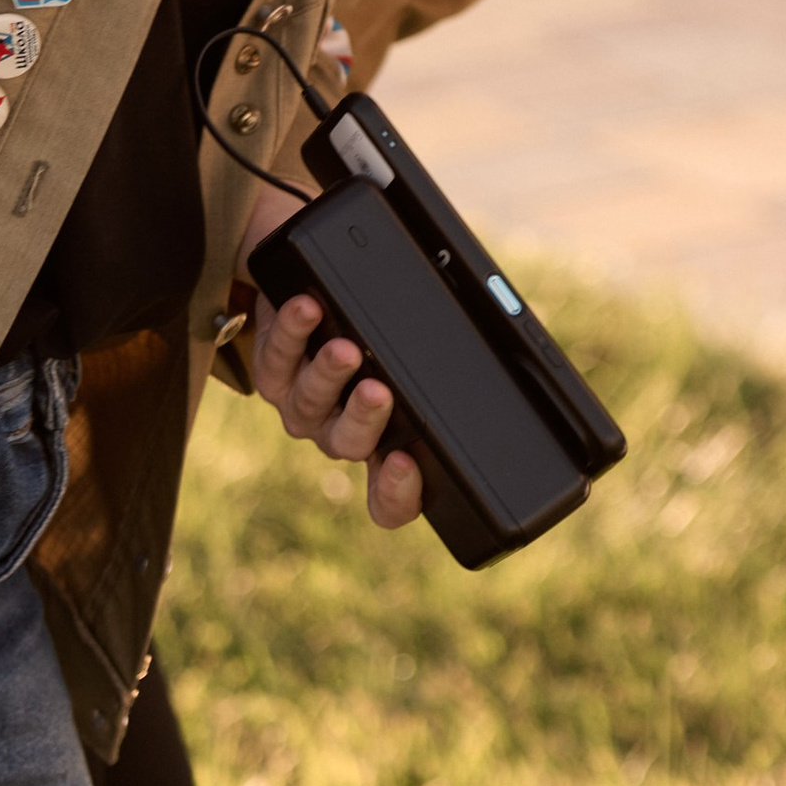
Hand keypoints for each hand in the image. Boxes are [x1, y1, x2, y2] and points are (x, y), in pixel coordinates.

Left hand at [237, 183, 422, 532]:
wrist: (314, 286)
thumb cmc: (380, 324)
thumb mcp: (420, 352)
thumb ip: (448, 367)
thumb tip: (514, 348)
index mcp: (383, 444)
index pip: (390, 499)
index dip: (395, 493)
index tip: (404, 462)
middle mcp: (338, 431)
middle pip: (347, 444)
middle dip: (362, 418)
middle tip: (378, 391)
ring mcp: (301, 403)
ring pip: (308, 404)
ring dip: (327, 374)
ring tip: (344, 346)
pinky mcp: (271, 366)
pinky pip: (276, 355)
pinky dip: (292, 330)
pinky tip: (307, 308)